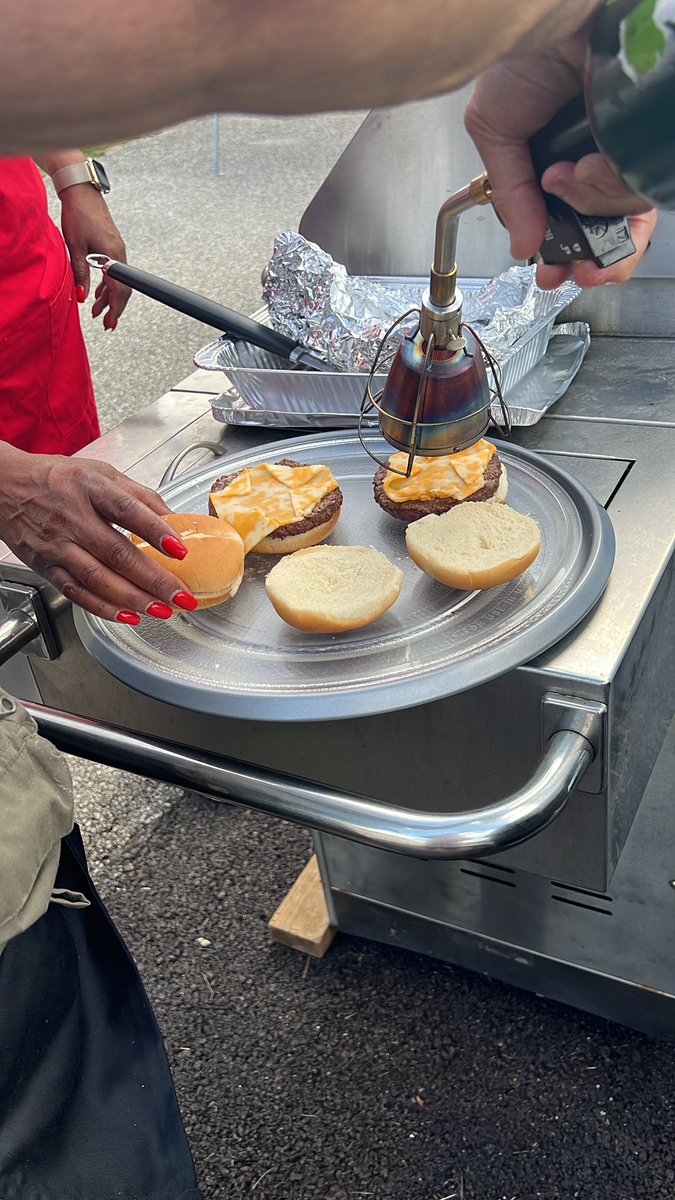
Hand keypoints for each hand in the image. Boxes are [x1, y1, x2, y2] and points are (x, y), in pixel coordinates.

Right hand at [0, 445, 196, 623]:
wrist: (4, 487)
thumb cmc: (58, 479)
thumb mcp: (100, 472)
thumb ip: (138, 495)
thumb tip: (173, 519)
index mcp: (90, 487)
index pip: (126, 509)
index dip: (155, 530)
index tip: (180, 549)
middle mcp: (72, 517)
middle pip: (117, 553)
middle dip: (154, 580)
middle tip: (181, 596)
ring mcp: (57, 545)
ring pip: (98, 578)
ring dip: (134, 599)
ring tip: (162, 610)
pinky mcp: (46, 566)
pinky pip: (77, 593)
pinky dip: (104, 608)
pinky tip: (128, 616)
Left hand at [59, 185, 131, 327]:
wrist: (82, 193)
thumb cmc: (78, 216)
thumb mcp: (75, 247)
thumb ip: (80, 273)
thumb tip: (81, 296)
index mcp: (112, 256)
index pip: (119, 290)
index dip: (115, 309)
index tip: (110, 323)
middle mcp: (119, 254)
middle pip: (122, 289)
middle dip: (114, 308)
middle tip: (106, 325)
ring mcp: (118, 250)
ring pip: (117, 281)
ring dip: (108, 298)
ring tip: (96, 312)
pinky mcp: (113, 247)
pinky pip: (114, 271)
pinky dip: (107, 285)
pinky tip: (97, 293)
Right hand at [464, 30, 656, 287]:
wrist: (547, 17)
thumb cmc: (521, 56)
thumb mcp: (494, 131)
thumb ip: (510, 195)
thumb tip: (523, 247)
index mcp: (564, 164)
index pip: (577, 222)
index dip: (568, 255)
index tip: (553, 276)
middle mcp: (602, 159)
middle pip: (616, 230)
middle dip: (598, 261)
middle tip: (577, 272)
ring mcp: (627, 148)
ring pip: (627, 212)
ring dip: (590, 209)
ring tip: (563, 178)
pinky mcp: (647, 137)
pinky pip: (638, 184)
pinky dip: (609, 185)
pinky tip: (585, 164)